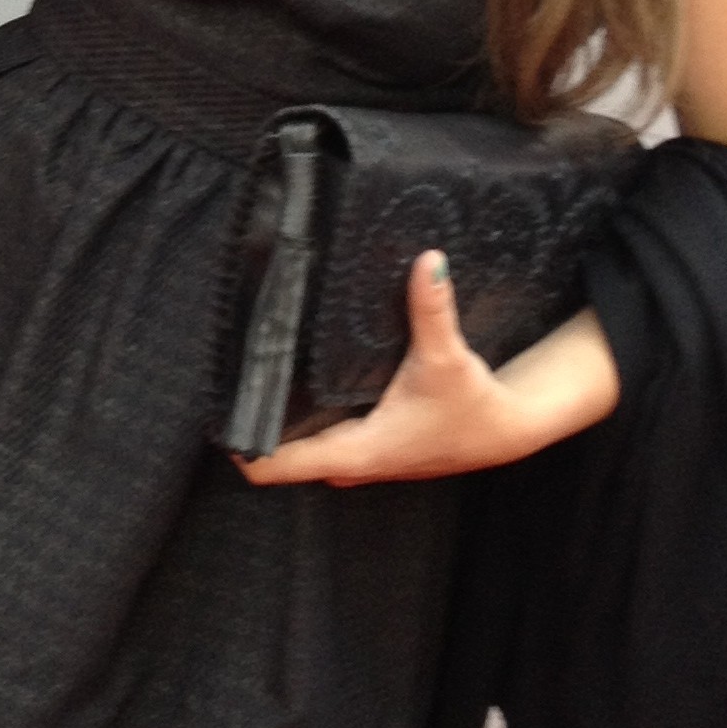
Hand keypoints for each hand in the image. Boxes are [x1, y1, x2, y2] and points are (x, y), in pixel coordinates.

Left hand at [235, 257, 618, 487]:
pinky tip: (298, 381)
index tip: (214, 412)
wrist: (513, 428)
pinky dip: (308, 419)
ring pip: (304, 448)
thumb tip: (428, 261)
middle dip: (255, 424)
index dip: (241, 444)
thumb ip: (432, 310)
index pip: (276, 467)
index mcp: (356, 453)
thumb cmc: (475, 402)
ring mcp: (364, 460)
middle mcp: (353, 463)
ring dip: (282, 421)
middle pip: (282, 456)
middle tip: (226, 378)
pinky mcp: (377, 448)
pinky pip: (325, 438)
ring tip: (253, 374)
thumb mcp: (448, 356)